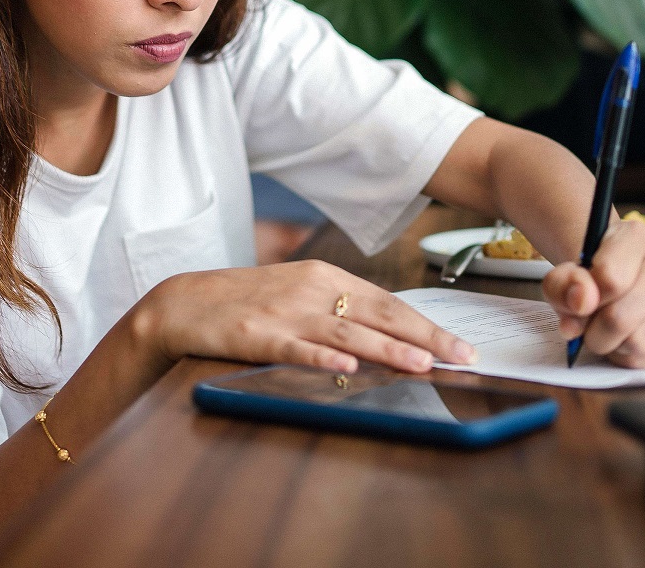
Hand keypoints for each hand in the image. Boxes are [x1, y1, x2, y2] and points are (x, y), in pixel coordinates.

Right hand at [137, 260, 475, 374]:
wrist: (183, 303)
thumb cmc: (246, 303)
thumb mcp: (298, 295)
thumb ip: (339, 310)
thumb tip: (391, 333)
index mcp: (325, 276)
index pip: (389, 301)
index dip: (428, 323)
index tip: (461, 345)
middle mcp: (312, 288)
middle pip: (379, 313)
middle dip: (425, 337)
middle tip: (461, 357)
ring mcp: (286, 311)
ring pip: (348, 331)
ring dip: (388, 348)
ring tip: (422, 364)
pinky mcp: (258, 334)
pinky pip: (298, 348)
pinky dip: (325, 357)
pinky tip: (348, 368)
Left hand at [541, 217, 644, 367]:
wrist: (613, 273)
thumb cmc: (590, 274)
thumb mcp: (564, 274)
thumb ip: (562, 285)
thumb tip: (582, 303)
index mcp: (634, 237)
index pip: (611, 279)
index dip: (586, 301)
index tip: (579, 304)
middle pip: (623, 317)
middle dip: (594, 333)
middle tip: (586, 328)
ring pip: (640, 342)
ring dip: (614, 347)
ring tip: (606, 332)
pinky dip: (631, 356)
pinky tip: (624, 339)